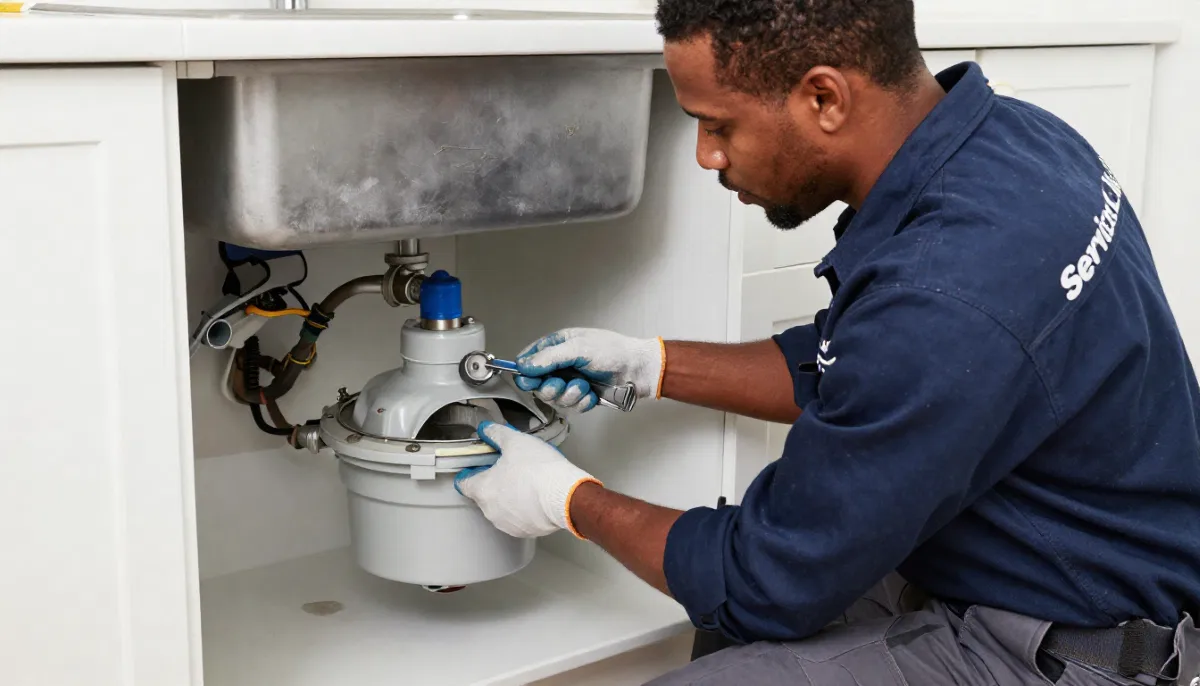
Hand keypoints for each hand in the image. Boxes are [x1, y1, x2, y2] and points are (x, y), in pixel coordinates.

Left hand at [454, 421, 600, 538]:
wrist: (566, 496)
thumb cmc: (539, 470)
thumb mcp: (515, 441)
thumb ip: (496, 434)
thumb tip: (486, 429)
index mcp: (483, 489)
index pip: (463, 483)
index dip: (470, 472)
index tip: (480, 466)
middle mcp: (490, 511)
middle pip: (484, 494)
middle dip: (495, 482)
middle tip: (511, 469)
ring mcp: (507, 524)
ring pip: (502, 508)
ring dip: (509, 497)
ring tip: (527, 482)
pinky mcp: (525, 531)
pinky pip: (519, 518)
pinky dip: (524, 509)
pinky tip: (536, 496)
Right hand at [514, 328, 664, 412]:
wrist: (638, 370)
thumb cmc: (613, 352)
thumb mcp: (578, 349)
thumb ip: (549, 358)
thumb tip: (524, 365)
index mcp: (557, 345)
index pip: (528, 359)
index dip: (525, 372)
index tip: (529, 380)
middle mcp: (561, 364)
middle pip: (537, 384)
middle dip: (550, 387)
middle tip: (561, 384)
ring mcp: (570, 381)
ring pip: (554, 398)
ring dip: (570, 395)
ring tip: (584, 386)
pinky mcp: (581, 397)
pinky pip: (570, 407)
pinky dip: (581, 402)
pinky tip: (592, 394)